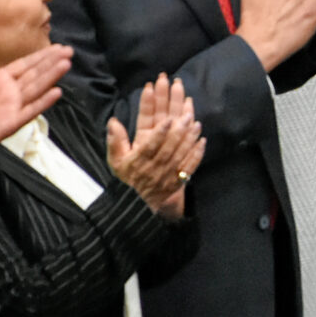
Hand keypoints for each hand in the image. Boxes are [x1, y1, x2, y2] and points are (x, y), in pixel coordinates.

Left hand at [0, 31, 69, 173]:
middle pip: (35, 74)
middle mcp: (10, 92)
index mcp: (0, 79)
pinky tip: (56, 92)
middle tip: (69, 51)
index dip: (41, 56)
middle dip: (52, 62)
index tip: (57, 46)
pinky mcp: (11, 122)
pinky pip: (29, 111)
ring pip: (36, 89)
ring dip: (51, 77)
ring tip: (66, 64)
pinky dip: (43, 102)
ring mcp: (12, 107)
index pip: (25, 64)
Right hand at [106, 75, 205, 216]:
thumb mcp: (115, 161)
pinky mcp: (179, 179)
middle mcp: (155, 165)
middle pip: (168, 144)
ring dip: (188, 136)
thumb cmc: (127, 177)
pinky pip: (190, 166)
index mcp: (139, 159)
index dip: (159, 131)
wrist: (138, 204)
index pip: (150, 143)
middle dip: (177, 126)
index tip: (167, 118)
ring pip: (181, 153)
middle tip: (185, 112)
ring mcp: (168, 172)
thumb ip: (114, 141)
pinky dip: (196, 153)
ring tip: (195, 121)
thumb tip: (113, 122)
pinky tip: (202, 140)